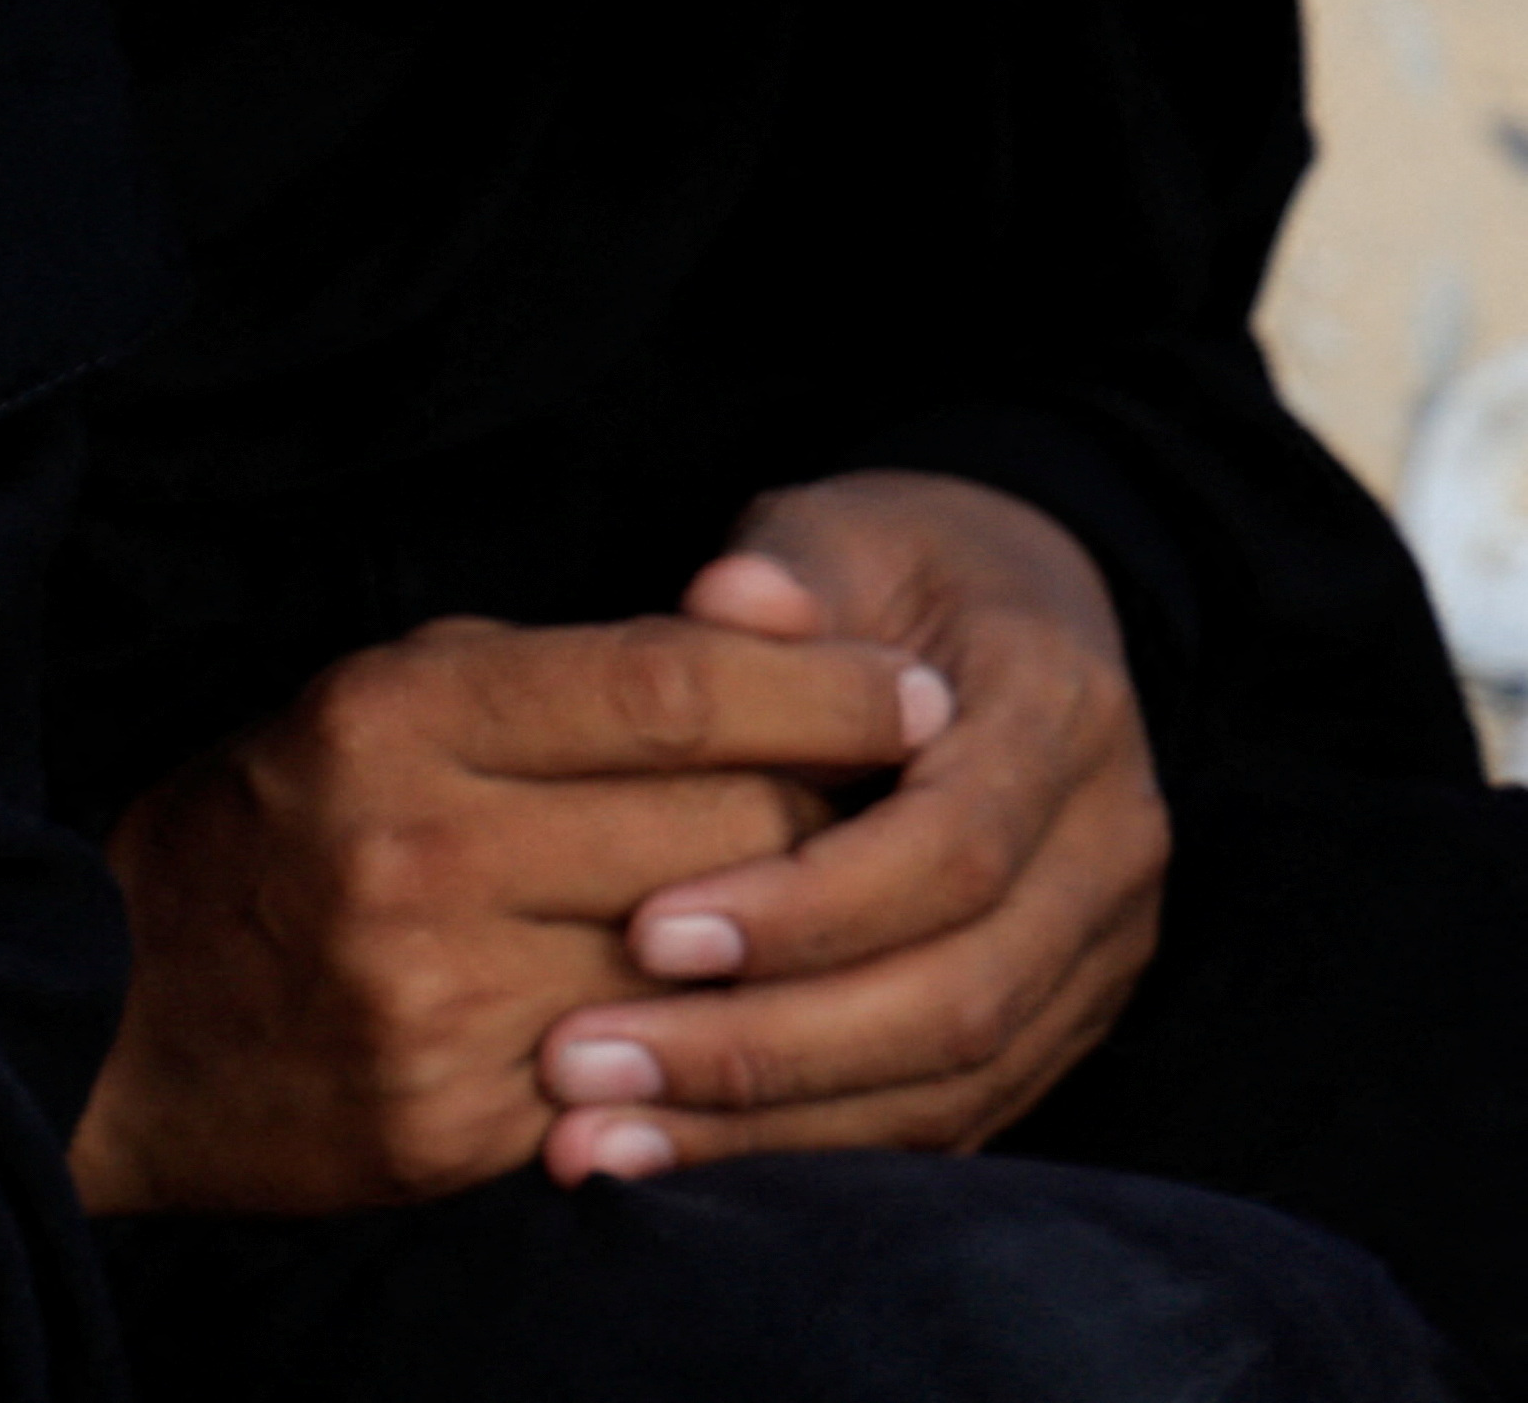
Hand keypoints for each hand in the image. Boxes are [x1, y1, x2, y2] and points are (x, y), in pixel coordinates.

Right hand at [75, 610, 941, 1214]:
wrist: (109, 1017)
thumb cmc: (274, 828)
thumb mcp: (378, 697)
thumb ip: (564, 668)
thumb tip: (773, 619)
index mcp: (392, 715)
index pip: (667, 687)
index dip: (820, 686)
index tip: (913, 686)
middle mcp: (417, 852)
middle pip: (725, 833)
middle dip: (834, 817)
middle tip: (899, 806)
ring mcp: (438, 1002)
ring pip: (713, 970)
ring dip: (790, 945)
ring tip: (834, 912)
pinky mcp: (453, 1126)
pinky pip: (650, 1085)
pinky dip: (710, 1051)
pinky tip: (738, 1018)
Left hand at [532, 475, 1166, 1181]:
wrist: (1010, 609)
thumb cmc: (890, 569)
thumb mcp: (840, 533)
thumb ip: (786, 569)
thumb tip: (727, 595)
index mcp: (1062, 717)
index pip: (952, 849)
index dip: (805, 902)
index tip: (646, 927)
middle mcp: (1106, 851)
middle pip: (959, 994)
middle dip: (767, 1046)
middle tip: (586, 1063)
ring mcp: (1093, 951)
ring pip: (953, 1080)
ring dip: (770, 1126)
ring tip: (596, 1139)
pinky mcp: (1053, 1020)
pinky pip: (943, 1114)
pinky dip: (808, 1149)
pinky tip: (670, 1160)